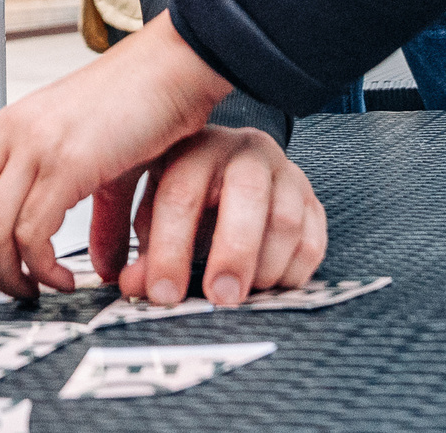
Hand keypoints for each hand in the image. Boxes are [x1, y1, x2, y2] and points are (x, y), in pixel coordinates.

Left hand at [0, 11, 323, 304]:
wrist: (175, 64)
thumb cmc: (140, 102)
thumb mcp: (93, 156)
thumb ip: (86, 210)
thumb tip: (96, 265)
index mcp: (6, 129)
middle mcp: (9, 134)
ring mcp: (35, 146)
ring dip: (7, 276)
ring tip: (35, 292)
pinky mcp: (67, 162)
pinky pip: (32, 234)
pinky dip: (43, 268)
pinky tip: (66, 278)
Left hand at [108, 126, 323, 307]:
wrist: (229, 165)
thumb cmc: (186, 192)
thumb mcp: (153, 211)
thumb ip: (143, 250)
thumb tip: (132, 286)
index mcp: (194, 148)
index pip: (180, 195)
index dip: (170, 250)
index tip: (164, 294)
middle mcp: (243, 151)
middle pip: (246, 195)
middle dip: (233, 254)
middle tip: (220, 297)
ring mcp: (283, 172)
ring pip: (286, 219)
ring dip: (265, 267)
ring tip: (245, 293)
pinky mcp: (310, 198)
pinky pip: (313, 238)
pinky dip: (293, 271)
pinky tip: (271, 285)